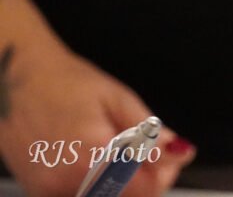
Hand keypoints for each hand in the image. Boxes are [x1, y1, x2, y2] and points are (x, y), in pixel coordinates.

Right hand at [0, 42, 194, 196]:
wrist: (14, 83)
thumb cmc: (65, 83)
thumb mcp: (117, 97)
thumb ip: (149, 132)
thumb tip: (180, 153)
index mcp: (95, 154)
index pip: (146, 189)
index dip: (164, 174)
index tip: (168, 157)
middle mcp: (70, 181)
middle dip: (145, 178)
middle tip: (146, 152)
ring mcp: (51, 191)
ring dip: (122, 182)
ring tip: (119, 151)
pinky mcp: (40, 193)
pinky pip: (81, 196)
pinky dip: (97, 184)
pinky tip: (95, 160)